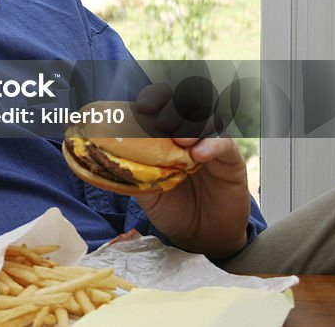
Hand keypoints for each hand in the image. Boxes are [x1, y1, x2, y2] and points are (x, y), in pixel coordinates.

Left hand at [131, 83, 249, 257]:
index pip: (163, 103)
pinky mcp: (231, 161)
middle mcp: (190, 133)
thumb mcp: (145, 188)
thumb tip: (103, 155)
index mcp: (166, 134)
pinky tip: (199, 155)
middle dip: (172, 107)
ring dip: (193, 124)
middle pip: (187, 103)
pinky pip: (226, 144)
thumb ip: (132, 168)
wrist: (201, 236)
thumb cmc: (172, 207)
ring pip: (208, 118)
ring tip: (181, 140)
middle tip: (160, 122)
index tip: (142, 107)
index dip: (154, 98)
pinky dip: (213, 145)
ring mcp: (212, 145)